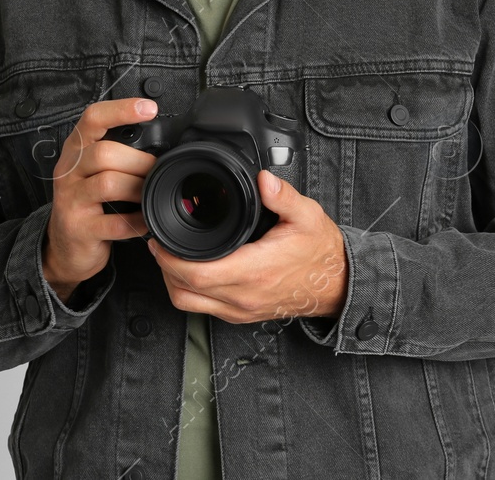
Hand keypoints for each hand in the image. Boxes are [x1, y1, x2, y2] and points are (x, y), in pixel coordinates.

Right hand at [41, 98, 158, 301]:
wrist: (63, 246)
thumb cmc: (87, 202)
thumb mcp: (92, 171)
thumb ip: (117, 153)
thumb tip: (160, 144)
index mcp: (75, 151)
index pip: (92, 119)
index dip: (121, 110)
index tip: (149, 108)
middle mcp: (69, 172)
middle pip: (104, 153)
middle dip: (139, 161)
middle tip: (155, 170)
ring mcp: (71, 201)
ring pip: (108, 184)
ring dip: (138, 189)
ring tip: (149, 194)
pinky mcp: (79, 229)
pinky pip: (115, 223)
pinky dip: (137, 221)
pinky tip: (144, 220)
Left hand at [146, 170, 347, 323]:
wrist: (336, 284)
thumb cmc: (320, 252)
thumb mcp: (307, 215)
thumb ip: (283, 195)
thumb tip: (263, 179)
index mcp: (255, 270)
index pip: (198, 274)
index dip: (170, 258)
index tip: (160, 239)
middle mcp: (244, 296)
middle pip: (184, 290)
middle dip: (163, 266)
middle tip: (158, 242)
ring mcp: (241, 310)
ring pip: (189, 304)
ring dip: (172, 282)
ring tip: (169, 256)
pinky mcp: (242, 315)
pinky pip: (203, 308)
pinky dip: (188, 291)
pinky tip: (189, 271)